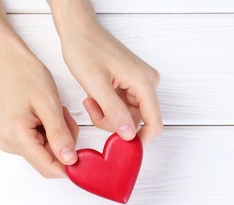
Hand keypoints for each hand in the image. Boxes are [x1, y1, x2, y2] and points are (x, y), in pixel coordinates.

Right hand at [0, 55, 78, 177]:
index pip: (48, 168)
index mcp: (16, 137)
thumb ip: (59, 134)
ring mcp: (14, 142)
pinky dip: (56, 132)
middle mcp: (12, 144)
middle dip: (67, 143)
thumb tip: (70, 160)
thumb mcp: (49, 104)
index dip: (71, 167)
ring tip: (58, 112)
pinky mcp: (20, 138)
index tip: (89, 157)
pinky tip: (53, 115)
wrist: (12, 64)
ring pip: (51, 151)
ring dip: (63, 135)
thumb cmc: (28, 77)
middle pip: (51, 160)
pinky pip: (46, 144)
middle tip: (66, 117)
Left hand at [53, 4, 162, 142]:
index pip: (154, 123)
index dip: (139, 139)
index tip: (119, 146)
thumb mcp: (96, 84)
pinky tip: (95, 96)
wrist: (79, 30)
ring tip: (91, 100)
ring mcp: (140, 83)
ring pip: (129, 115)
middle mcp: (147, 83)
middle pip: (138, 120)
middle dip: (114, 123)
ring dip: (108, 114)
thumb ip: (114, 112)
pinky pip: (124, 106)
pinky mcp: (132, 83)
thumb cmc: (86, 50)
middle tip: (93, 110)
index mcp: (144, 83)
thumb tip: (129, 135)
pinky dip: (108, 107)